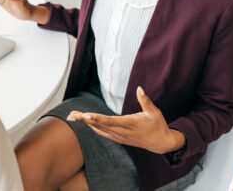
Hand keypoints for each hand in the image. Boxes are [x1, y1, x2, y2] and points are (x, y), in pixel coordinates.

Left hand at [66, 86, 185, 153]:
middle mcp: (122, 131)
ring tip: (73, 116)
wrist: (161, 143)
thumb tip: (139, 88)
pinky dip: (93, 127)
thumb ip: (145, 100)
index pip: (109, 121)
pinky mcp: (119, 139)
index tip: (85, 116)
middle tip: (71, 115)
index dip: (96, 118)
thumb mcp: (154, 112)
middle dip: (84, 120)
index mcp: (130, 123)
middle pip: (99, 125)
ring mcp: (119, 136)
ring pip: (99, 129)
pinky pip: (103, 133)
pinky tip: (85, 123)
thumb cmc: (157, 125)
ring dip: (86, 123)